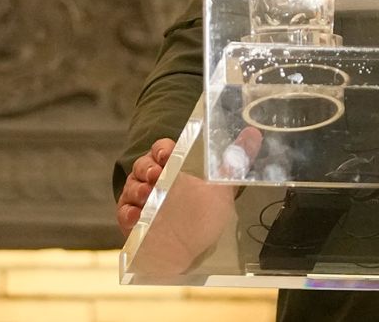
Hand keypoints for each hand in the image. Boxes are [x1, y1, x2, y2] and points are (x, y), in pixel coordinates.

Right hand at [117, 129, 263, 275]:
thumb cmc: (205, 212)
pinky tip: (136, 216)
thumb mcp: (223, 186)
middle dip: (147, 168)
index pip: (161, 148)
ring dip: (136, 189)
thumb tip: (254, 132)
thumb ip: (236, 159)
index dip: (162, 148)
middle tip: (156, 175)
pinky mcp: (134, 223)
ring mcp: (141, 201)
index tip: (168, 154)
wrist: (195, 247)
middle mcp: (153, 181)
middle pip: (142, 165)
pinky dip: (127, 213)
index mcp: (172, 167)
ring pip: (131, 187)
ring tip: (147, 195)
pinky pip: (124, 214)